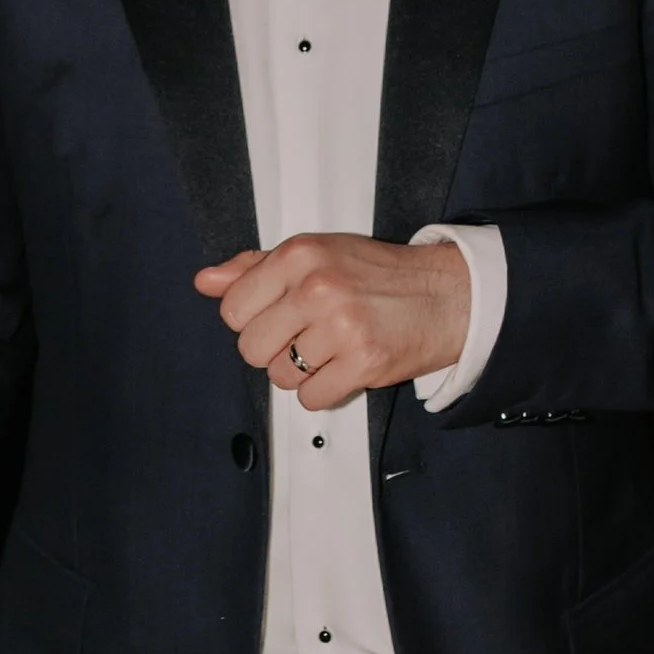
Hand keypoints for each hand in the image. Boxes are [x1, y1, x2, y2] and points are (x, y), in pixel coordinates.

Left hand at [194, 231, 468, 409]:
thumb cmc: (378, 275)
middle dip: (274, 350)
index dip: (252, 320)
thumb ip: (255, 268)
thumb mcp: (315, 255)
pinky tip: (344, 367)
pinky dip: (324, 391)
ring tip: (331, 349)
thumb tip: (206, 281)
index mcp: (299, 255)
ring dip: (302, 372)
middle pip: (251, 348)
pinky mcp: (364, 362)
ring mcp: (341, 326)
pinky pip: (312, 398)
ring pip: (280, 377)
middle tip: (307, 336)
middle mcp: (317, 287)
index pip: (233, 309)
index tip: (279, 316)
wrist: (447, 295)